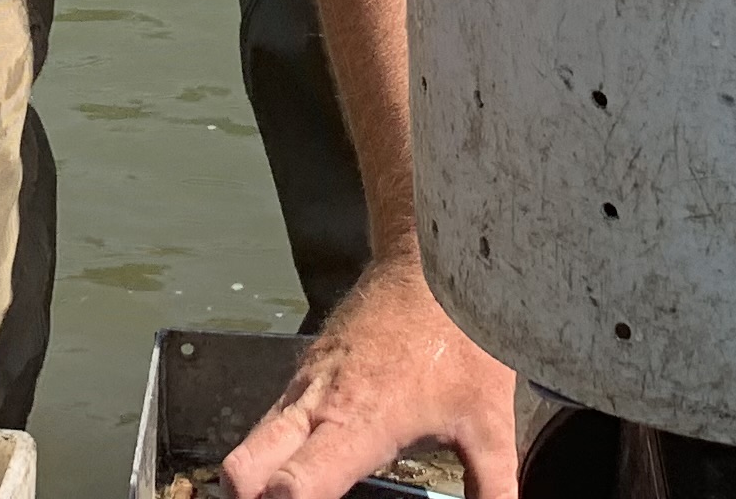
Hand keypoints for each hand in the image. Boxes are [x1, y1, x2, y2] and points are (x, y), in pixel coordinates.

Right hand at [222, 251, 518, 498]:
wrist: (430, 259)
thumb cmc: (463, 338)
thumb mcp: (489, 422)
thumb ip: (493, 486)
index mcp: (358, 426)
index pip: (291, 484)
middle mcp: (317, 407)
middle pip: (242, 469)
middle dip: (248, 496)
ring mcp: (304, 384)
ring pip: (252, 441)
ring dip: (261, 474)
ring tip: (296, 493)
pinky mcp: (305, 369)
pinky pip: (273, 415)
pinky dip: (279, 445)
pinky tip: (314, 458)